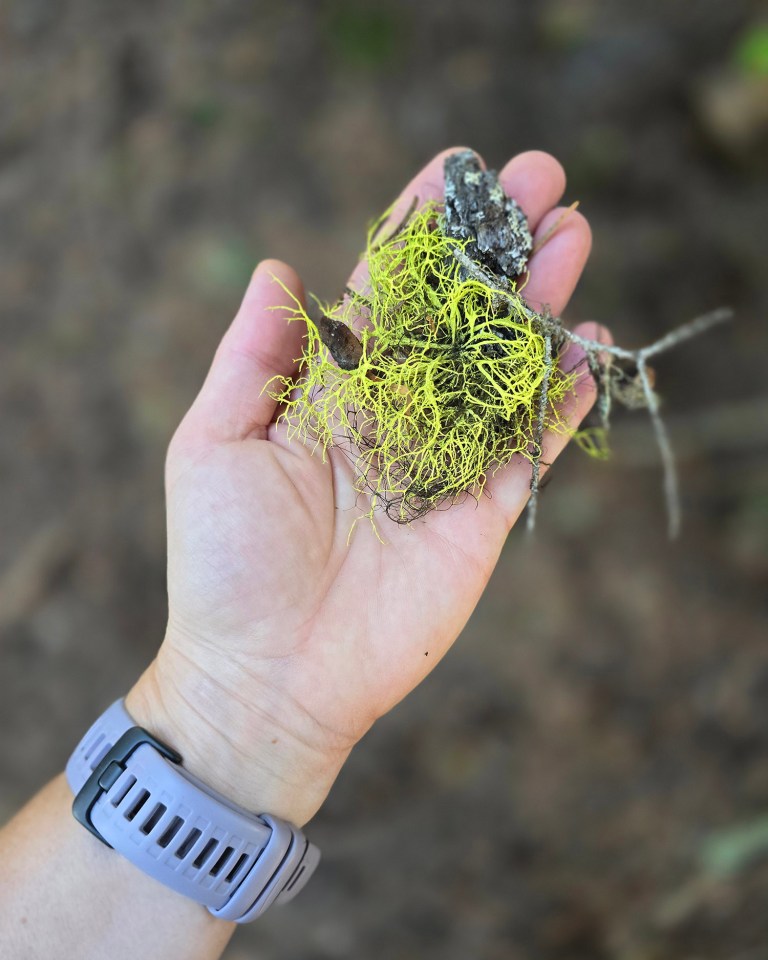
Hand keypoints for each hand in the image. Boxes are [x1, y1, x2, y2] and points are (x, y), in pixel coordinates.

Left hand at [126, 149, 606, 825]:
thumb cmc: (223, 564)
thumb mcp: (212, 444)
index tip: (457, 168)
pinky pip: (529, 449)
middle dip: (497, 249)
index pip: (385, 291)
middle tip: (542, 179)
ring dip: (539, 306)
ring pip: (502, 369)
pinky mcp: (481, 517)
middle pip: (458, 316)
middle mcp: (394, 416)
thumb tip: (280, 266)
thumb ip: (254, 358)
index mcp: (332, 391)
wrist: (268, 675)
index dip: (421, 229)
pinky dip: (560, 402)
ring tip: (574, 237)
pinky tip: (586, 349)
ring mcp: (443, 464)